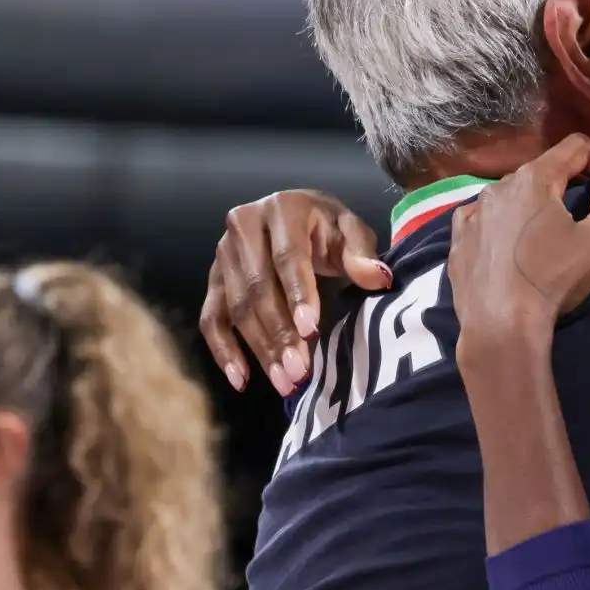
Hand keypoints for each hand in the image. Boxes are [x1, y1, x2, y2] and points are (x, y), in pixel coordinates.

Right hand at [199, 190, 391, 394]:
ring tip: (284, 381)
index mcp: (282, 208)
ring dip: (259, 348)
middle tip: (299, 370)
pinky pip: (211, 317)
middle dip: (279, 333)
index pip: (288, 257)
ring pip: (236, 307)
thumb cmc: (328, 229)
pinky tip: (240, 379)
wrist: (298, 218)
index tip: (311, 331)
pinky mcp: (213, 279)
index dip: (298, 295)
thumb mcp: (351, 232)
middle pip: (258, 287)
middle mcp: (244, 225)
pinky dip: (223, 350)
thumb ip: (362, 254)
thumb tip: (378, 278)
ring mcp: (222, 253)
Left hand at [448, 135, 589, 340]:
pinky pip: (484, 219)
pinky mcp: (458, 239)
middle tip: (581, 219)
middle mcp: (498, 185)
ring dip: (532, 207)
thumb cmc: (556, 280)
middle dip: (566, 185)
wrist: (502, 328)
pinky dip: (501, 226)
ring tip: (545, 240)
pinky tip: (510, 251)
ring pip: (511, 195)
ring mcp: (472, 212)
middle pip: (542, 171)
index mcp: (534, 178)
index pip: (575, 146)